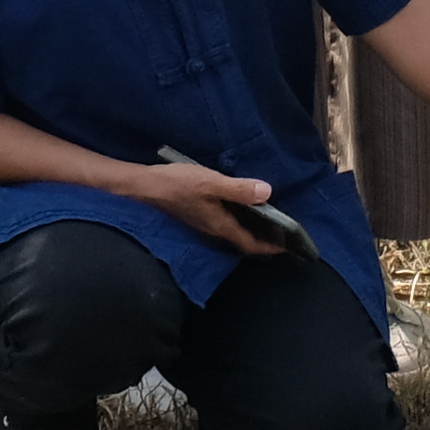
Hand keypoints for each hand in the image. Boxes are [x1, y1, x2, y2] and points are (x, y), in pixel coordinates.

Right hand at [136, 157, 296, 253]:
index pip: (249, 244)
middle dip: (262, 239)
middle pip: (242, 241)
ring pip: (232, 232)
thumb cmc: (177, 185)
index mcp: (220, 226)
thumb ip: (238, 189)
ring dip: (249, 229)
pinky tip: (238, 206)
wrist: (141, 188)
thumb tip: (268, 193)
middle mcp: (212, 230)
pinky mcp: (194, 215)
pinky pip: (222, 222)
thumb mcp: (211, 182)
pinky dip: (236, 219)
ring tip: (265, 218)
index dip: (270, 246)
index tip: (288, 245)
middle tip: (281, 230)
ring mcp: (202, 224)